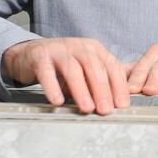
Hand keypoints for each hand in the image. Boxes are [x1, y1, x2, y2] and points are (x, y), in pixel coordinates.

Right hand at [2, 37, 129, 113]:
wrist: (32, 53)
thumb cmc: (64, 64)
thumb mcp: (87, 68)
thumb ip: (105, 79)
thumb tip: (125, 98)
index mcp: (95, 49)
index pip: (112, 67)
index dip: (119, 86)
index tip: (122, 105)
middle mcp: (79, 46)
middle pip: (94, 68)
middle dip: (103, 90)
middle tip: (106, 110)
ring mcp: (59, 50)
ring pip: (73, 69)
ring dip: (81, 91)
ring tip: (87, 108)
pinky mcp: (40, 56)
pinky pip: (46, 72)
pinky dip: (52, 87)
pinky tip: (57, 101)